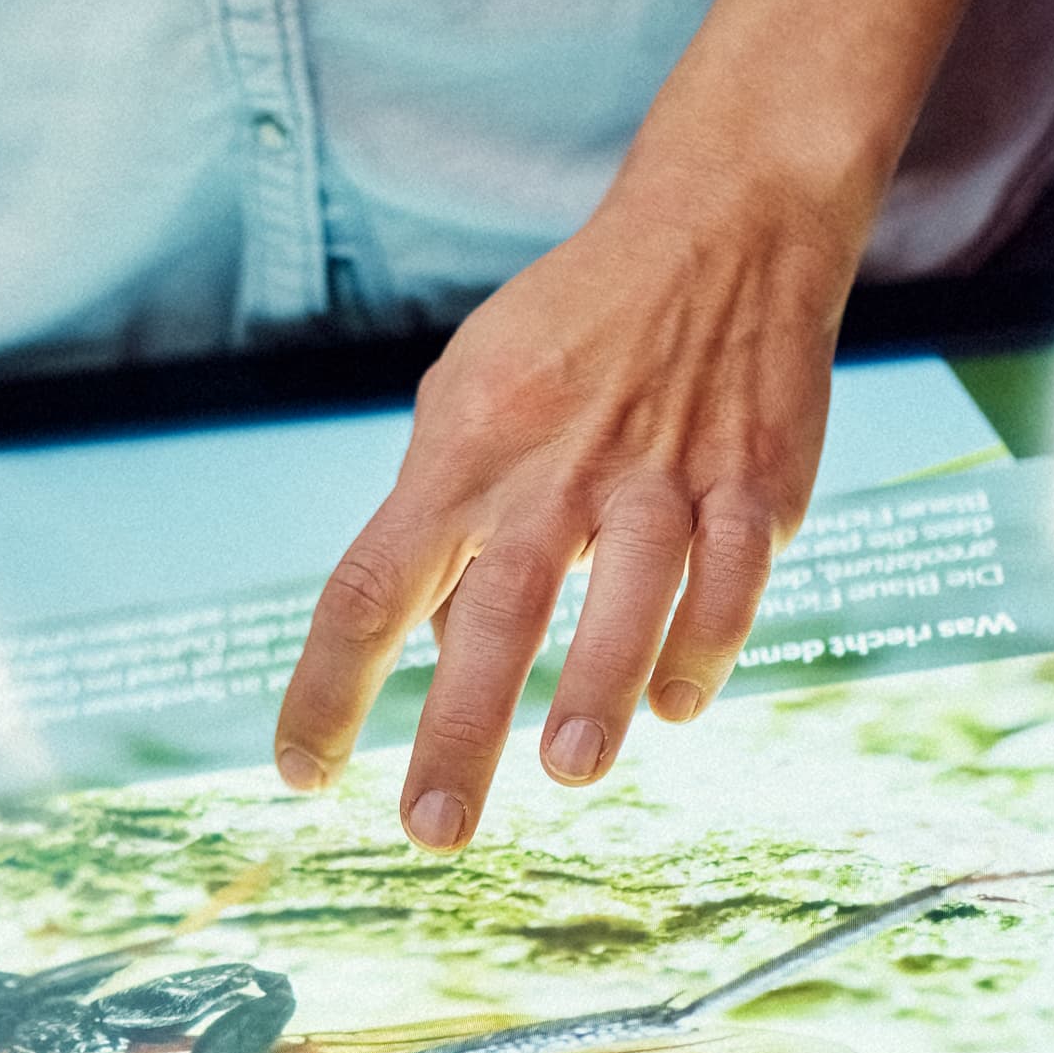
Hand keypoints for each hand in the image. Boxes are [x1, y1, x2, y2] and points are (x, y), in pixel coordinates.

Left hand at [273, 167, 857, 849]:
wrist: (723, 223)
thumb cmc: (576, 332)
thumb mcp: (471, 396)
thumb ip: (444, 517)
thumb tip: (430, 648)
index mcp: (464, 457)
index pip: (370, 586)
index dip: (328, 687)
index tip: (300, 773)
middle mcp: (554, 473)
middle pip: (493, 617)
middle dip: (457, 733)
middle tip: (430, 828)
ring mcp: (660, 478)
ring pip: (627, 596)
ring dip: (597, 690)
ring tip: (569, 772)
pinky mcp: (753, 482)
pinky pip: (729, 580)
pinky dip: (704, 649)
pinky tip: (676, 708)